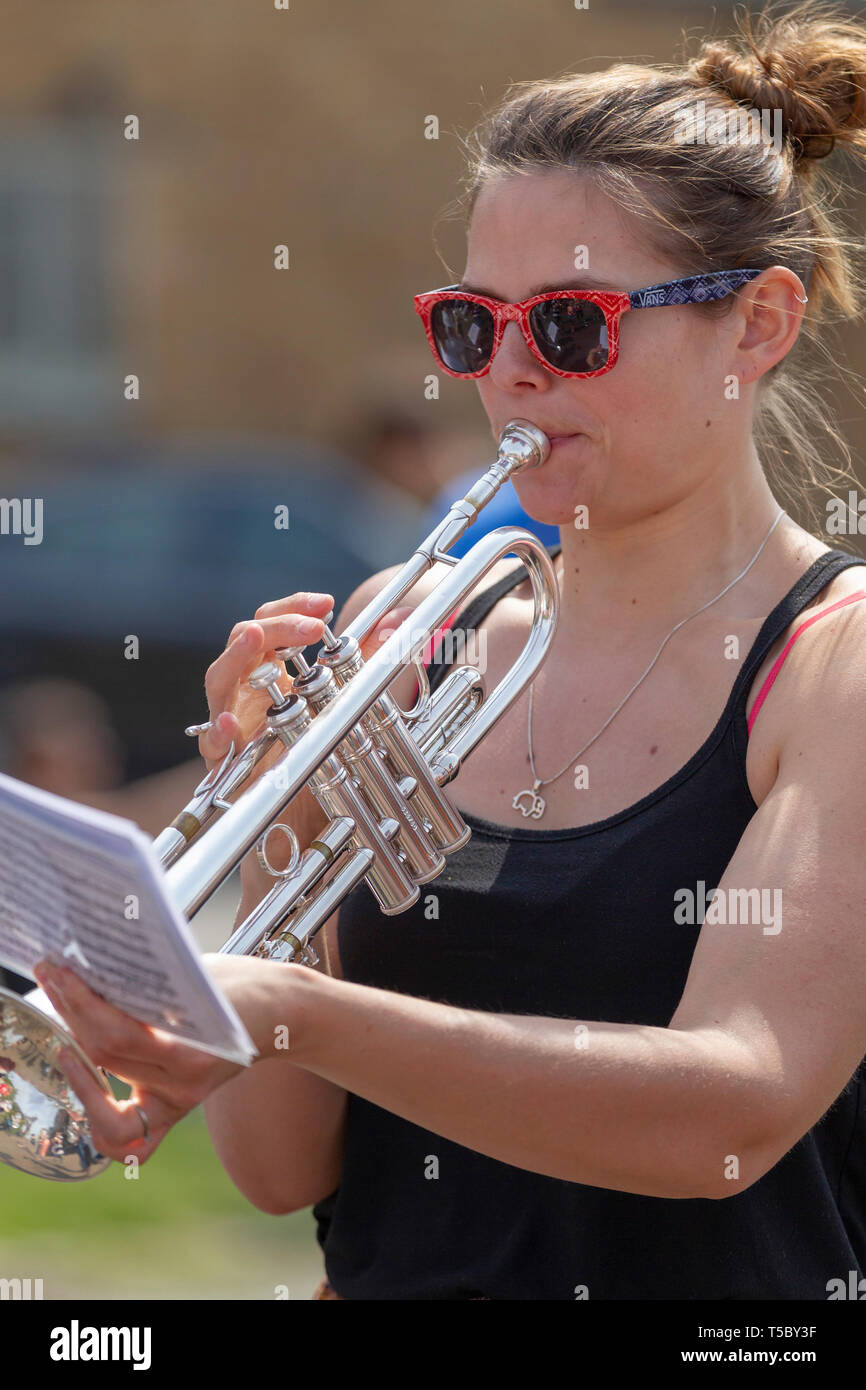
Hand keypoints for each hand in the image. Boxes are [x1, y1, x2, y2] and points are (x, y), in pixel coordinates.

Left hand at [30, 953, 284, 1165]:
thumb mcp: (200, 974)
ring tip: (61, 1024)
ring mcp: (179, 1103)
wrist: (283, 1014)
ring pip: (108, 1093)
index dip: (83, 1007)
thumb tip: (93, 974)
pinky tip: (83, 1078)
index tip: (61, 975)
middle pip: (107, 1058)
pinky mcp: (174, 1109)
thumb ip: (151, 984)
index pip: (121, 1036)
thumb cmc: (243, 986)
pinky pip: (129, 1140)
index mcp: (197, 1052)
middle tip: (51, 979)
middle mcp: (186, 1086)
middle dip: (72, 1015)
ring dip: (75, 1058)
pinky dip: (98, 1117)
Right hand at [200, 590, 413, 903]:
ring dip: (235, 657)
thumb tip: (395, 624)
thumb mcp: (352, 715)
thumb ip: (369, 669)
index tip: (326, 601)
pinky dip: (219, 732)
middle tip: (313, 624)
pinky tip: (232, 724)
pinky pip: (211, 747)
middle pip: (243, 642)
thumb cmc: (320, 773)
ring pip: (218, 681)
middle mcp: (248, 697)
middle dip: (275, 624)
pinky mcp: (225, 770)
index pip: (273, 626)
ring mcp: (232, 730)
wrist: (302, 841)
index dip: (294, 606)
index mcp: (275, 679)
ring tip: (255, 638)